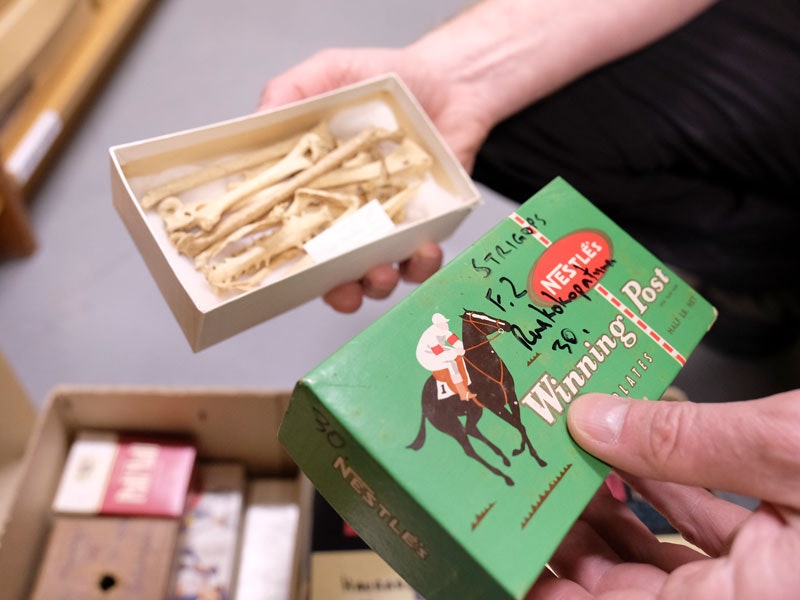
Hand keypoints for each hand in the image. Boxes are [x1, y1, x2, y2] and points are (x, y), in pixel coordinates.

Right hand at [258, 47, 491, 311]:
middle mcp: (349, 217)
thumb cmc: (386, 80)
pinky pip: (421, 260)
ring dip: (376, 283)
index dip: (283, 259)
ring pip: (377, 274)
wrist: (449, 79)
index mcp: (315, 190)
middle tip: (342, 288)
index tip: (280, 273)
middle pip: (333, 270)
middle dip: (335, 290)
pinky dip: (421, 265)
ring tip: (380, 271)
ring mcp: (388, 226)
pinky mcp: (427, 226)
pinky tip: (424, 251)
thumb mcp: (330, 73)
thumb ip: (293, 92)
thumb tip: (256, 120)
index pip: (292, 233)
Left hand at [526, 390, 799, 598]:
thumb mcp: (783, 446)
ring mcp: (778, 575)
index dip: (561, 593)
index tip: (519, 565)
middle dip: (582, 540)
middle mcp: (759, 595)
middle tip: (540, 494)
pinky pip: (714, 538)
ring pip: (675, 563)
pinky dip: (675, 501)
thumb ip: (686, 441)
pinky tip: (647, 465)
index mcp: (751, 596)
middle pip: (638, 587)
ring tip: (578, 470)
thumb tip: (597, 422)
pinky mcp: (793, 548)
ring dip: (623, 516)